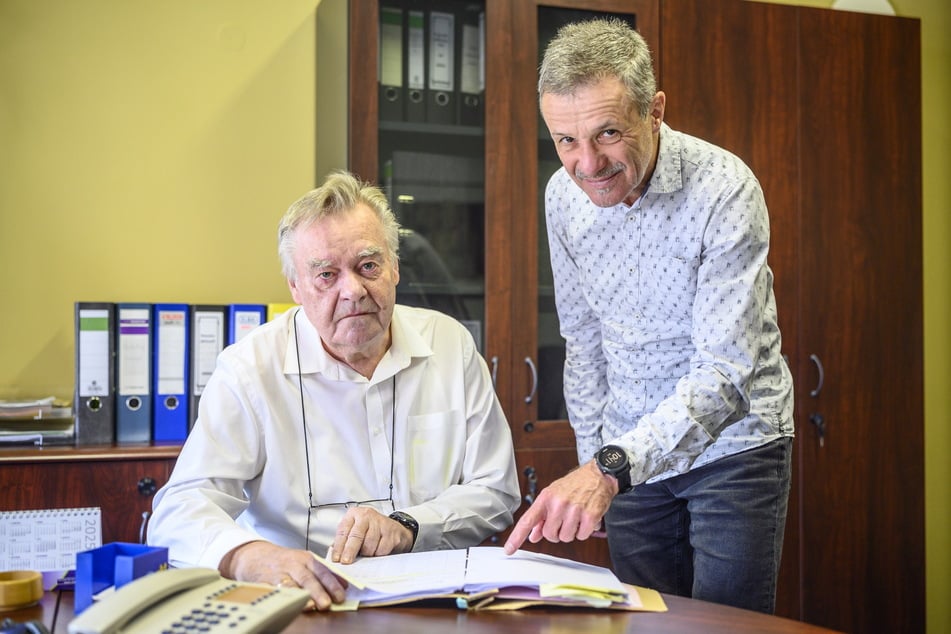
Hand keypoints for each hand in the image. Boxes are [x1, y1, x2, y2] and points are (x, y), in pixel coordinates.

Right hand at [218, 541, 346, 610]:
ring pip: (293, 584)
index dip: (333, 582)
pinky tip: (290, 603)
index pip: (323, 570)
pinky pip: (276, 589)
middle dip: (319, 590)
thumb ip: (322, 572)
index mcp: (306, 559)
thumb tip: (344, 585)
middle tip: (328, 603)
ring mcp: (280, 572)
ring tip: (312, 605)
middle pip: (309, 577)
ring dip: (303, 595)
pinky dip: (284, 597)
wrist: (254, 555)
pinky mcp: (266, 581)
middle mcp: (294, 564)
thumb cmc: (284, 561)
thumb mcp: (303, 562)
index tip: (342, 594)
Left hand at [331, 506, 413, 563]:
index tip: (336, 558)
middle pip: (356, 536)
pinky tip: (377, 550)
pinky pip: (381, 549)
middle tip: (346, 561)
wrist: (392, 528)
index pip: (343, 531)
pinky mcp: (391, 531)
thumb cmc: (370, 530)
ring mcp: (380, 522)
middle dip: (349, 551)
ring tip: (367, 552)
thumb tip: (335, 555)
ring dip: (366, 554)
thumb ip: (344, 541)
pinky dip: (377, 554)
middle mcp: (366, 515)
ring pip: (369, 545)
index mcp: (353, 514)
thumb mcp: (354, 530)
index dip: (338, 547)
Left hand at [503, 460, 616, 554]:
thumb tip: (533, 536)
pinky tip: (586, 519)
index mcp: (546, 498)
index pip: (527, 521)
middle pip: (550, 535)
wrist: (598, 474)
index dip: (517, 537)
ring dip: (572, 532)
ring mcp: (574, 510)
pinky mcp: (590, 516)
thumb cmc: (575, 484)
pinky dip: (585, 531)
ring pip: (566, 538)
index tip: (509, 549)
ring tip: (576, 517)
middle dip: (557, 532)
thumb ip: (542, 517)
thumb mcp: (553, 495)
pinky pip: (582, 536)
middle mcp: (558, 503)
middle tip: (564, 520)